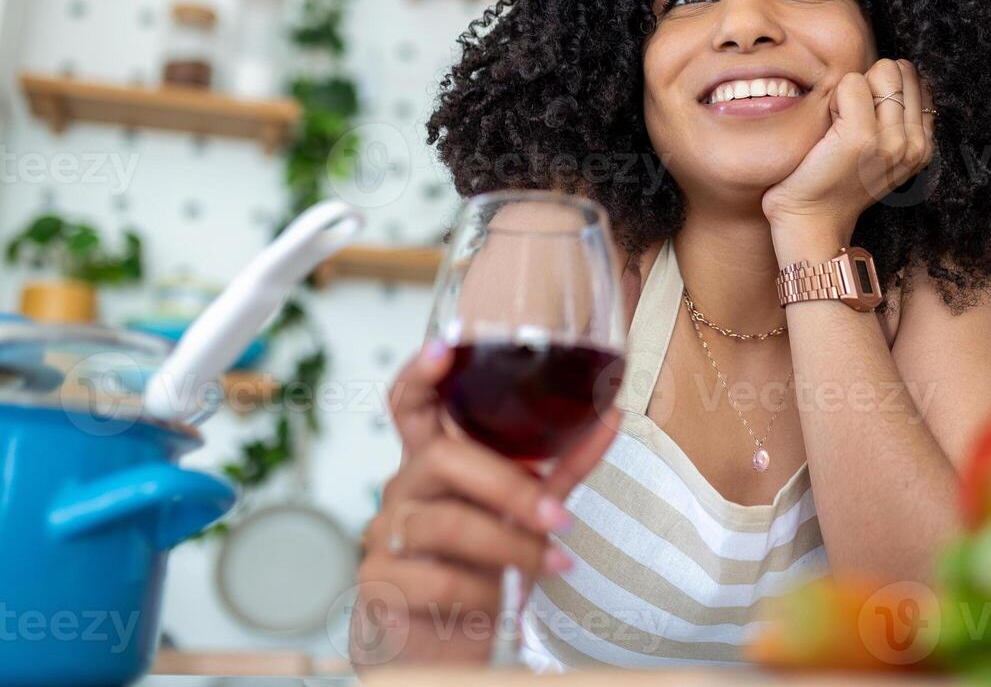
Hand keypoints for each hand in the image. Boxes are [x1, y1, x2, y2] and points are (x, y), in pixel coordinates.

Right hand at [350, 347, 618, 669]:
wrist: (439, 643)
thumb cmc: (480, 565)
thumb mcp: (523, 513)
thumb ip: (559, 469)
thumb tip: (611, 416)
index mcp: (432, 462)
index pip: (410, 405)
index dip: (422, 374)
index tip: (447, 347)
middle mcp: (403, 488)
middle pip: (443, 460)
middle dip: (509, 486)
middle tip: (560, 518)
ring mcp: (385, 535)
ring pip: (447, 525)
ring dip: (512, 547)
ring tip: (552, 564)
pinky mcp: (380, 585)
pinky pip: (438, 580)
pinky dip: (483, 594)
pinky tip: (501, 604)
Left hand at [762, 58, 935, 240]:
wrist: (811, 220)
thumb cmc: (835, 180)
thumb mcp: (882, 151)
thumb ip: (896, 116)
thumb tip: (896, 68)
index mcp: (923, 145)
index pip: (914, 77)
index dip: (881, 88)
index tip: (865, 121)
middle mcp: (915, 144)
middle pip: (898, 69)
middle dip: (870, 85)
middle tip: (849, 123)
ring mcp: (891, 141)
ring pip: (880, 71)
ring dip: (852, 92)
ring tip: (840, 128)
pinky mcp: (861, 137)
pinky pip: (851, 83)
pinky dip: (834, 99)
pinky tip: (828, 130)